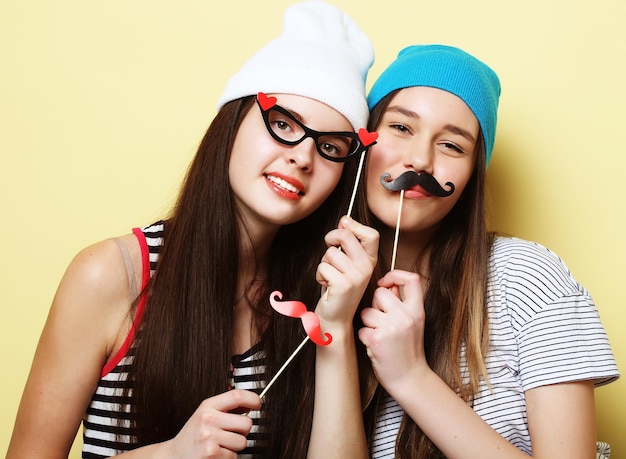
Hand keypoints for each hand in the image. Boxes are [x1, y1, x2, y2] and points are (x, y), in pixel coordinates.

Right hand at [162, 389, 260, 458]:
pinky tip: (216, 453)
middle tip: (233, 433)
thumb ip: (223, 408)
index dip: (252, 398)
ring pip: (242, 442)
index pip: (237, 396)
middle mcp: (208, 419)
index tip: (258, 403)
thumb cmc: (192, 436)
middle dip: (244, 431)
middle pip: (246, 423)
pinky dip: (228, 457)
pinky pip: (234, 456)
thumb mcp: (204, 415)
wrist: (173, 456)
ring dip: (235, 446)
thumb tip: (250, 404)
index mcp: (208, 406)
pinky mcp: (211, 453)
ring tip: (221, 444)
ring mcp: (209, 436)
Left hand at [315, 216, 377, 332]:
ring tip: (330, 276)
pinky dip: (320, 275)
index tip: (344, 226)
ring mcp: (356, 276)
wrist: (336, 318)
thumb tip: (344, 220)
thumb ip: (348, 244)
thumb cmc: (338, 288)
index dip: (355, 225)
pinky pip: (323, 267)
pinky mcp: (343, 284)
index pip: (371, 234)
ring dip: (324, 263)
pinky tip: (327, 286)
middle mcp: (366, 268)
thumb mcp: (347, 264)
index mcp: (370, 261)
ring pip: (330, 253)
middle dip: (331, 238)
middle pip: (346, 236)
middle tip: (329, 247)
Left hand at [358, 270, 428, 388]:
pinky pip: (362, 328)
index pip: (411, 279)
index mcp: (417, 310)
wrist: (410, 379)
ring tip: (380, 335)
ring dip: (369, 323)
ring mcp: (391, 327)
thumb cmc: (408, 350)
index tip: (385, 283)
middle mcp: (406, 316)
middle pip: (380, 293)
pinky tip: (376, 346)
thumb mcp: (414, 323)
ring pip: (367, 311)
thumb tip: (387, 284)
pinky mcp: (377, 339)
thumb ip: (402, 303)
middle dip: (376, 305)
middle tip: (383, 322)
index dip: (395, 275)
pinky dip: (365, 337)